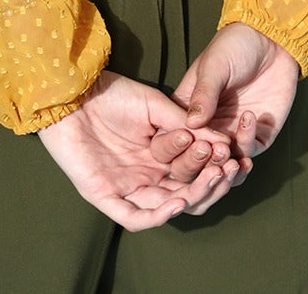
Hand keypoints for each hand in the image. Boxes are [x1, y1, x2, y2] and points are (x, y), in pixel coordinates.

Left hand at [37, 70, 242, 229]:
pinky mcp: (104, 195)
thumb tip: (222, 139)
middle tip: (227, 168)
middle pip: (184, 192)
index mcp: (159, 155)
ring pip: (164, 207)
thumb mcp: (155, 105)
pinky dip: (156, 216)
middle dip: (209, 183)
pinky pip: (133, 217)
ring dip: (191, 197)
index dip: (214, 164)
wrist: (74, 91)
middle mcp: (145, 175)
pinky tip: (177, 202)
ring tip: (211, 180)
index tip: (233, 152)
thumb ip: (184, 123)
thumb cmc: (112, 94)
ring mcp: (125, 187)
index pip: (193, 170)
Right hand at [173, 23, 300, 170]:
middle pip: (194, 162)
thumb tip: (191, 123)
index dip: (177, 147)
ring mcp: (231, 134)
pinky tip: (250, 117)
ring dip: (225, 163)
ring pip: (221, 167)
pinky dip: (247, 142)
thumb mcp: (214, 65)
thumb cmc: (234, 46)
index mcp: (187, 110)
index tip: (188, 140)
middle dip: (201, 163)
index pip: (172, 140)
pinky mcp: (256, 136)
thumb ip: (204, 93)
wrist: (270, 40)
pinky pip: (249, 152)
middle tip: (212, 148)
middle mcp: (207, 127)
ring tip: (229, 145)